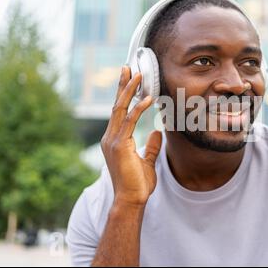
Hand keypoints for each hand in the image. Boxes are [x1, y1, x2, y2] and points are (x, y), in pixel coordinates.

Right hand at [101, 66, 161, 206]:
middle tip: (128, 67)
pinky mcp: (119, 146)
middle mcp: (110, 138)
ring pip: (120, 109)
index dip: (124, 95)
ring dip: (129, 91)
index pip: (120, 112)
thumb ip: (150, 146)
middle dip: (123, 86)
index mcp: (115, 140)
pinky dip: (138, 108)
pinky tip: (147, 98)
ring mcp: (113, 141)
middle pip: (117, 105)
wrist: (131, 200)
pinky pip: (129, 122)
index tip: (130, 79)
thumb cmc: (137, 184)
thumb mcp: (147, 161)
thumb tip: (157, 132)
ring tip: (137, 74)